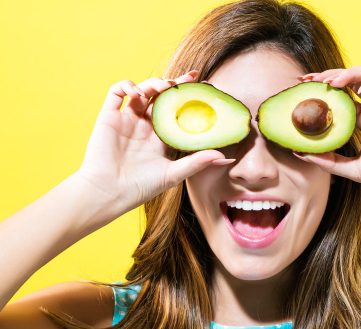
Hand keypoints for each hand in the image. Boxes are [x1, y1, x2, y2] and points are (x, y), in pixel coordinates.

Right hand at [76, 70, 233, 211]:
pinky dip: (127, 86)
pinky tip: (137, 92)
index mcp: (161, 137)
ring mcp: (127, 120)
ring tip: (165, 86)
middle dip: (175, 85)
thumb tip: (227, 159)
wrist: (108, 193)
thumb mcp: (174, 173)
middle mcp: (145, 126)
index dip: (190, 98)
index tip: (205, 88)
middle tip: (191, 77)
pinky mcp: (109, 117)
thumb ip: (198, 162)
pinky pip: (116, 93)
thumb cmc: (141, 187)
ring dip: (154, 83)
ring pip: (142, 91)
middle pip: (162, 97)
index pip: (178, 111)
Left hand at [293, 65, 360, 198]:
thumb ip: (327, 160)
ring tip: (331, 82)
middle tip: (308, 78)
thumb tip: (299, 152)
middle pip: (350, 83)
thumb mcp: (352, 168)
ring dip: (349, 73)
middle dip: (329, 77)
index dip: (322, 92)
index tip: (302, 89)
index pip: (341, 99)